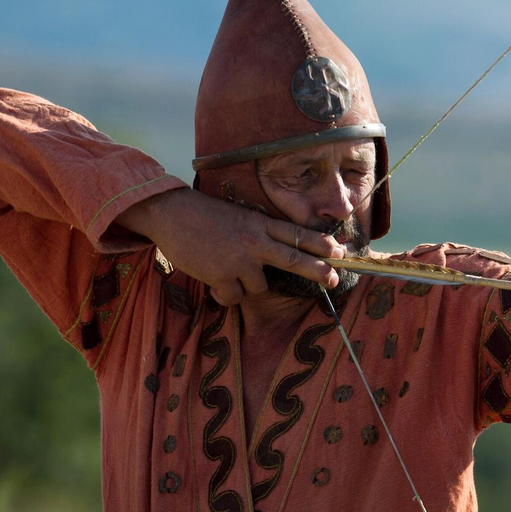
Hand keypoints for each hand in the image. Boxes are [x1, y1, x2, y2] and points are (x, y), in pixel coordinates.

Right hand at [115, 187, 344, 303]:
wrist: (171, 213)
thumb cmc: (203, 216)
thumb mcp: (238, 218)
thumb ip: (258, 233)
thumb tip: (275, 254)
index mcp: (259, 224)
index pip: (297, 234)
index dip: (320, 244)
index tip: (340, 251)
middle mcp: (255, 241)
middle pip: (295, 259)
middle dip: (318, 271)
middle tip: (333, 279)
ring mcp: (239, 259)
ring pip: (259, 287)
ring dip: (245, 285)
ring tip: (226, 270)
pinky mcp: (221, 275)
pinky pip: (234, 297)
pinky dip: (225, 295)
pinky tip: (213, 282)